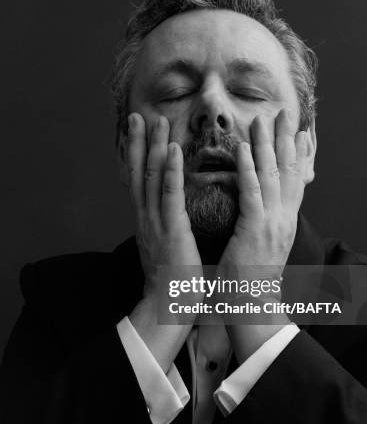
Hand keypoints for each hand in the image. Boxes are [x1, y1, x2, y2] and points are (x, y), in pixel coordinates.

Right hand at [126, 113, 202, 370]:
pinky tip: (172, 150)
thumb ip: (166, 228)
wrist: (168, 308)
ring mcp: (156, 222)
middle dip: (138, 142)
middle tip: (140, 115)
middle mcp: (146, 217)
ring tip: (157, 121)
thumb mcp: (166, 247)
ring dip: (153, 147)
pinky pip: (169, 196)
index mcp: (147, 221)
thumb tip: (171, 216)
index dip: (136, 155)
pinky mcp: (171, 230)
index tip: (138, 132)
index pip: (139, 181)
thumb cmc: (172, 280)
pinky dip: (169, 171)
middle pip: (138, 172)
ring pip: (151, 177)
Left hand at [216, 109, 306, 360]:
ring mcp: (273, 222)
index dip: (299, 155)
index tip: (301, 131)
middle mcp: (284, 218)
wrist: (253, 307)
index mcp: (286, 221)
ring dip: (266, 145)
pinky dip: (248, 168)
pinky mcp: (255, 228)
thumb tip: (266, 211)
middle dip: (286, 139)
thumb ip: (268, 224)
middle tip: (284, 112)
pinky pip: (252, 192)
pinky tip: (243, 148)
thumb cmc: (253, 278)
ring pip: (272, 175)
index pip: (297, 181)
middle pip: (289, 171)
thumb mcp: (267, 246)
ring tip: (261, 120)